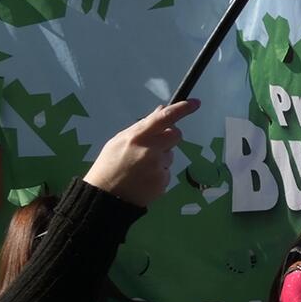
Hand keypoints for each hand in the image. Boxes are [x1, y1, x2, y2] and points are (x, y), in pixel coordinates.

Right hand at [84, 100, 200, 206]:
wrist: (104, 198)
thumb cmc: (109, 166)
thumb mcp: (119, 141)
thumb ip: (142, 126)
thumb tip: (162, 109)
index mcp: (137, 137)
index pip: (164, 118)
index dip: (182, 109)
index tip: (195, 103)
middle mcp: (150, 151)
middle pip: (175, 135)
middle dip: (169, 138)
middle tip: (154, 146)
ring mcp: (158, 167)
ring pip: (170, 156)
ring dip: (160, 159)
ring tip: (140, 169)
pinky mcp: (163, 182)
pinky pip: (166, 172)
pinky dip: (158, 175)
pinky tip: (143, 180)